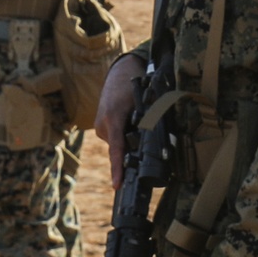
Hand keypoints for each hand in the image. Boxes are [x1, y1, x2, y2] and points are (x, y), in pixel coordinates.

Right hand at [94, 54, 145, 188]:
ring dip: (130, 141)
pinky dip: (125, 137)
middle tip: (149, 153)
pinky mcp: (102, 126)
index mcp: (113, 118)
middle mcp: (104, 125)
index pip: (117, 148)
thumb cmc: (133, 84)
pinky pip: (116, 138)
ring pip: (119, 143)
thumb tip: (156, 141)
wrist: (120, 71)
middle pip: (120, 149)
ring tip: (140, 126)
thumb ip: (147, 121)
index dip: (118, 168)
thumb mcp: (143, 101)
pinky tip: (133, 128)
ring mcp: (101, 126)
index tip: (117, 184)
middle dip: (132, 153)